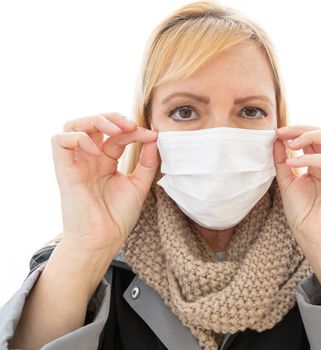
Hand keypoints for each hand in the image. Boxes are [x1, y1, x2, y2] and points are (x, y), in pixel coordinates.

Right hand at [51, 112, 158, 257]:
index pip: (117, 135)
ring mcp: (76, 163)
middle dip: (112, 117)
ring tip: (115, 130)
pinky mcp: (64, 170)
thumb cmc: (118, 217)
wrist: (103, 239)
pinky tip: (97, 150)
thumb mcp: (139, 185)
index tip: (152, 136)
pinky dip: (78, 138)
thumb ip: (147, 162)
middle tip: (131, 126)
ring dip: (94, 121)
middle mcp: (90, 159)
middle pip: (92, 123)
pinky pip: (59, 141)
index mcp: (106, 161)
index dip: (134, 131)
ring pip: (73, 125)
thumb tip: (154, 138)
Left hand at [273, 125, 320, 253]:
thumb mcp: (287, 182)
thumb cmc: (303, 215)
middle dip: (302, 129)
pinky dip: (311, 158)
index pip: (313, 138)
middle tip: (282, 133)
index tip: (276, 132)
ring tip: (291, 143)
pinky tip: (294, 162)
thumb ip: (282, 161)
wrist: (313, 239)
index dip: (296, 131)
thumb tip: (276, 139)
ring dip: (309, 136)